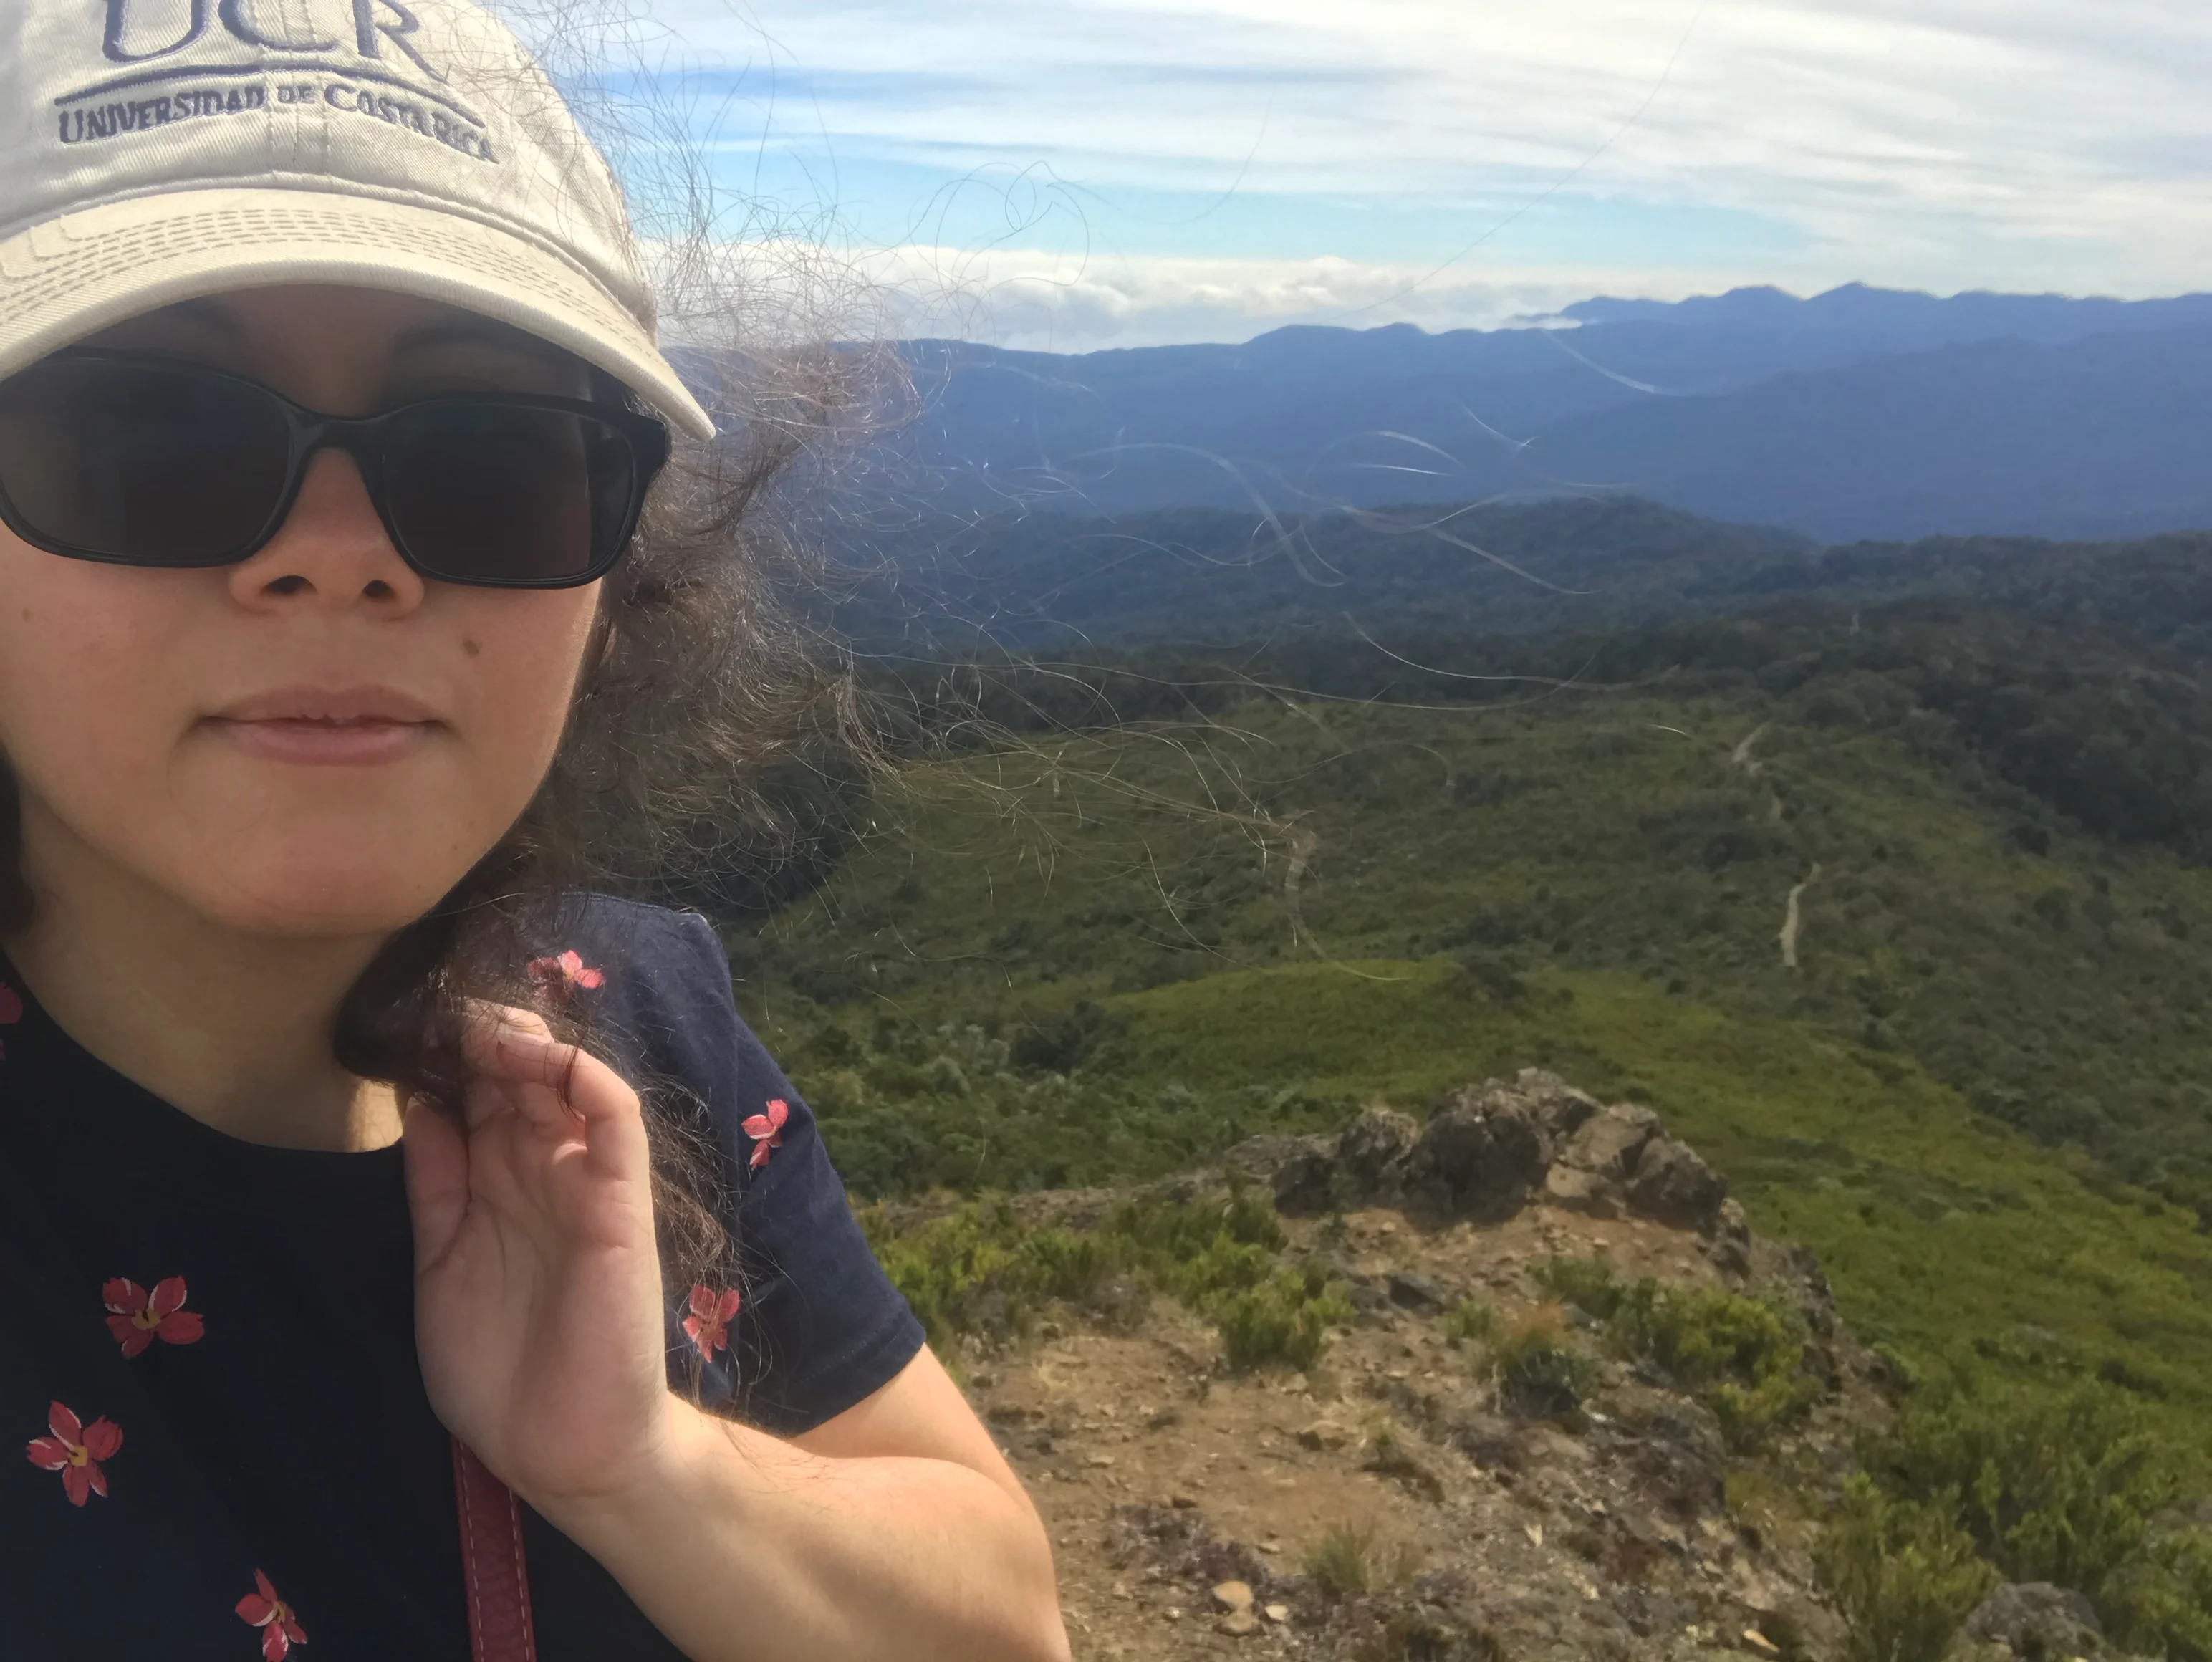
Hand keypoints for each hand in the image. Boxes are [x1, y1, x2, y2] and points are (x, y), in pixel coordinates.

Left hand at [400, 1006, 673, 1508]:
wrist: (564, 1450)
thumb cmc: (499, 1374)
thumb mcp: (439, 1265)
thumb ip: (434, 1185)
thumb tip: (419, 1103)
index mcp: (498, 1186)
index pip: (478, 1096)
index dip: (444, 1058)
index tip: (399, 1029)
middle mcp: (544, 1171)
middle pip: (517, 1076)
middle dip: (478, 1034)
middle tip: (437, 1007)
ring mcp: (586, 1180)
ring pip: (566, 1081)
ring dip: (524, 1041)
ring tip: (478, 1025)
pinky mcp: (621, 1200)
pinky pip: (616, 1117)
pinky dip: (584, 1074)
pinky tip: (539, 1056)